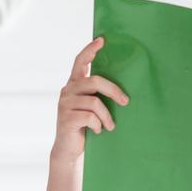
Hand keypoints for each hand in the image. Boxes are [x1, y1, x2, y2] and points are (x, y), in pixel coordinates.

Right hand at [51, 36, 129, 164]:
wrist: (69, 150)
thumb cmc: (84, 126)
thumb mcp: (89, 106)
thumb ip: (96, 95)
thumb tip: (123, 89)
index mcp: (74, 85)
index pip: (79, 62)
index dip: (90, 50)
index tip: (102, 40)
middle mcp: (67, 91)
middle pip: (94, 81)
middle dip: (113, 90)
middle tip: (126, 101)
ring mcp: (65, 104)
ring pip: (94, 102)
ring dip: (107, 116)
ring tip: (110, 126)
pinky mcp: (66, 118)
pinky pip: (90, 117)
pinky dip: (99, 125)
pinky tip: (98, 131)